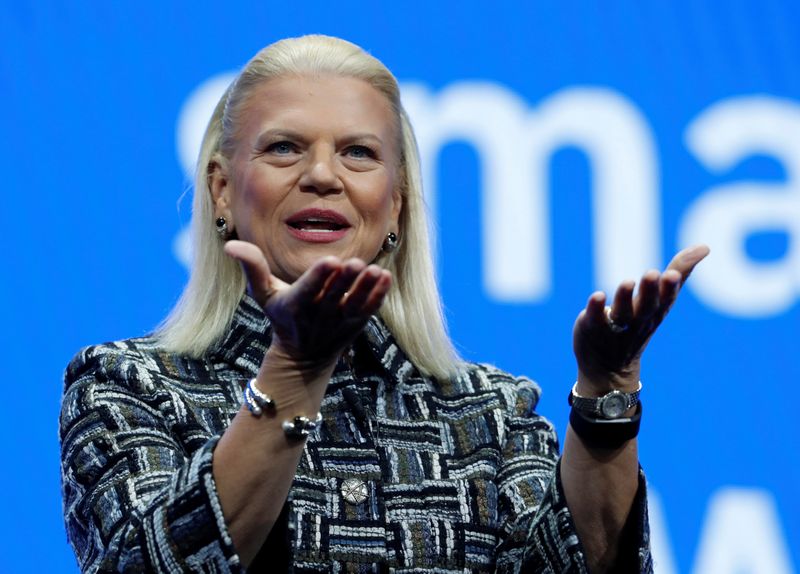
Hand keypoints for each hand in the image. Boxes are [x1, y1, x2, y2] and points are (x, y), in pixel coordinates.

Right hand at [224, 240, 391, 365]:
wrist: (303, 358)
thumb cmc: (281, 316)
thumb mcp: (263, 294)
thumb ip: (252, 267)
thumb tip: (230, 245)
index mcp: (295, 305)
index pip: (307, 289)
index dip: (319, 276)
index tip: (330, 260)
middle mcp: (318, 315)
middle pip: (333, 295)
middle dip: (344, 279)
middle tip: (355, 262)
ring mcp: (340, 321)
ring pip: (354, 304)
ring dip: (365, 288)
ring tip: (374, 270)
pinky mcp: (356, 324)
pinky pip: (369, 309)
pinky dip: (378, 296)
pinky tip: (385, 277)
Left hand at [572, 245, 708, 392]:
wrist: (609, 368)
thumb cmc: (638, 325)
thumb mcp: (661, 302)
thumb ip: (680, 273)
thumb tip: (705, 247)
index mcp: (656, 311)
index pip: (666, 299)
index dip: (670, 288)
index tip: (673, 274)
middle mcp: (638, 319)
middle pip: (647, 305)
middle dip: (651, 291)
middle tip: (654, 274)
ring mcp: (615, 326)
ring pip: (622, 312)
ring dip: (625, 297)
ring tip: (628, 282)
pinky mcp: (592, 327)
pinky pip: (595, 318)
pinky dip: (596, 308)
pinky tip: (597, 296)